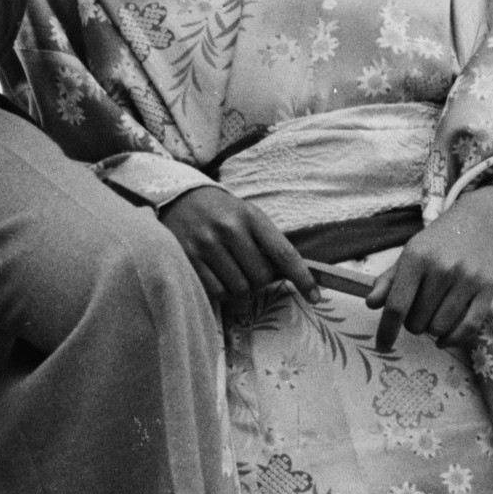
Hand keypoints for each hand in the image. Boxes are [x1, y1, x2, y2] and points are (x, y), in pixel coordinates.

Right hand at [159, 184, 317, 314]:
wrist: (178, 197)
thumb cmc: (221, 211)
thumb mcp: (247, 216)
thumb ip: (267, 242)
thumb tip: (288, 276)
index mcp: (251, 216)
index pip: (284, 253)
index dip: (302, 278)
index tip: (315, 296)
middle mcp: (229, 228)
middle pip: (261, 277)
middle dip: (260, 281)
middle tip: (249, 269)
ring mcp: (207, 244)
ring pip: (239, 289)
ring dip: (240, 288)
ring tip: (231, 271)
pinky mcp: (188, 258)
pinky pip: (217, 292)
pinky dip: (222, 293)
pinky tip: (217, 277)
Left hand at [373, 187, 492, 352]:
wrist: (479, 222)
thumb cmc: (437, 242)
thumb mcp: (409, 254)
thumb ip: (388, 279)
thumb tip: (371, 304)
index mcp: (417, 258)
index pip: (397, 305)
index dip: (386, 330)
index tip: (381, 346)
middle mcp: (442, 268)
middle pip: (417, 322)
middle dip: (412, 323)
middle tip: (418, 309)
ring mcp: (467, 280)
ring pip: (439, 328)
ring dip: (431, 329)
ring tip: (433, 313)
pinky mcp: (487, 289)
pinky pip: (468, 328)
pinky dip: (452, 340)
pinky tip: (443, 340)